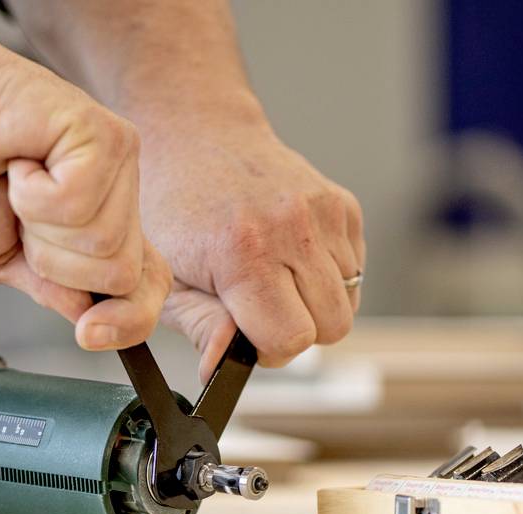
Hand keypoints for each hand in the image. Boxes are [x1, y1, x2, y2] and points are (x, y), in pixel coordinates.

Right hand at [0, 33, 169, 349]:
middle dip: (54, 265)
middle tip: (17, 216)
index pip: (148, 288)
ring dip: (37, 225)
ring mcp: (116, 166)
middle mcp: (116, 198)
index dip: (129, 322)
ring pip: (103, 245)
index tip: (88, 334)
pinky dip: (31, 193)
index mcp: (96, 230)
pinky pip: (80, 204)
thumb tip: (92, 317)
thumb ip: (49, 289)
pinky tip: (18, 160)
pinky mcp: (103, 136)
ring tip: (14, 181)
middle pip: (121, 277)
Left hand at [138, 116, 365, 378]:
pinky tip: (290, 257)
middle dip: (298, 332)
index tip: (247, 336)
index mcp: (243, 251)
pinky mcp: (343, 205)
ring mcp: (323, 213)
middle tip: (261, 311)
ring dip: (315, 304)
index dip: (269, 351)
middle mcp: (291, 227)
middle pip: (332, 327)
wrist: (197, 134)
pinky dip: (328, 276)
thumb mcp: (168, 278)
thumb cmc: (173, 209)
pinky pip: (354, 270)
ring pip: (348, 302)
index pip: (291, 339)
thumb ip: (202, 328)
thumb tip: (222, 370)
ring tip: (274, 280)